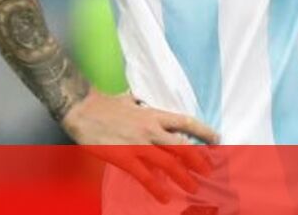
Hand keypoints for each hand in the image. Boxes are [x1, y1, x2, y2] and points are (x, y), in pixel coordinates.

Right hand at [61, 89, 218, 203]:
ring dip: (183, 177)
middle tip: (209, 170)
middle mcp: (151, 129)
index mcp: (154, 114)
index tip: (216, 138)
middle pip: (182, 146)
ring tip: (193, 187)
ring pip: (168, 164)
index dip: (203, 131)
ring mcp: (138, 145)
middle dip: (199, 160)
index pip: (186, 122)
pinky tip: (164, 198)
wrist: (81, 109)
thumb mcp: (130, 100)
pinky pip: (145, 177)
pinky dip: (157, 188)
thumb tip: (141, 100)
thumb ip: (140, 104)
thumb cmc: (104, 103)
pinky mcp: (124, 158)